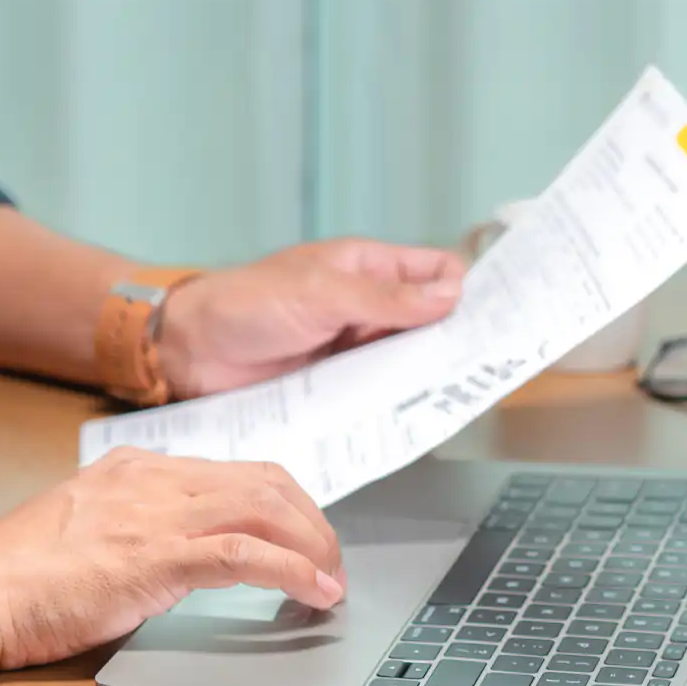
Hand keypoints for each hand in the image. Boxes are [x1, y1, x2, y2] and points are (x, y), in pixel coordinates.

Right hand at [0, 449, 345, 671]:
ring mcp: (156, 514)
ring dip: (313, 544)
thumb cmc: (14, 577)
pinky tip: (314, 592)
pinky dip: (293, 571)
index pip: (234, 471)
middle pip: (265, 481)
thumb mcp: (85, 533)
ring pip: (266, 507)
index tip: (302, 534)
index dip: (283, 504)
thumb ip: (133, 531)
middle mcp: (152, 479)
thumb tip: (176, 558)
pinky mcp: (155, 557)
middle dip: (311, 520)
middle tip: (330, 559)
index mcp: (135, 469)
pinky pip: (246, 554)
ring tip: (332, 579)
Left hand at [156, 238, 467, 398]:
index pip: (435, 270)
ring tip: (456, 395)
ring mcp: (352, 349)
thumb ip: (385, 298)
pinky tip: (413, 417)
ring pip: (407, 361)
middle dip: (455, 339)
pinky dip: (395, 403)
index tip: (495, 316)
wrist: (191, 351)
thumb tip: (451, 295)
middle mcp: (366, 308)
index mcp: (367, 268)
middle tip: (486, 365)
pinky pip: (376, 394)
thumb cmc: (246, 303)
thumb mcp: (321, 293)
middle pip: (429, 321)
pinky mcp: (336, 386)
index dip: (466, 288)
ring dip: (426, 375)